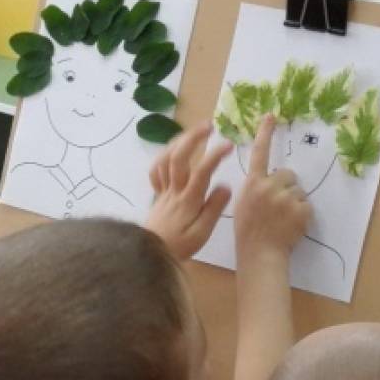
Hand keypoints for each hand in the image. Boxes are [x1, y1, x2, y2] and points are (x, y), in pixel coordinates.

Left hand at [146, 123, 232, 258]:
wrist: (150, 254)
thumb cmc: (180, 245)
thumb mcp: (202, 233)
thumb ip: (214, 208)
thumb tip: (226, 186)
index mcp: (188, 199)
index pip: (202, 172)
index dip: (214, 155)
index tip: (229, 144)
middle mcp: (174, 190)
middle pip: (179, 157)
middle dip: (193, 138)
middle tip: (209, 125)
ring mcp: (163, 190)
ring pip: (165, 159)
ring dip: (178, 141)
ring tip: (193, 132)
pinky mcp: (157, 193)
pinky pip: (156, 170)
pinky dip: (163, 156)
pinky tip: (173, 151)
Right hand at [234, 116, 311, 262]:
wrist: (260, 254)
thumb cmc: (249, 230)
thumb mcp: (243, 202)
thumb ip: (255, 186)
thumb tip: (268, 178)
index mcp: (252, 183)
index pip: (259, 152)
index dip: (265, 133)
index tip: (271, 115)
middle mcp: (269, 186)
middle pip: (287, 174)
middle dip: (286, 186)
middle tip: (277, 206)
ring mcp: (286, 198)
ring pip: (298, 190)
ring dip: (294, 201)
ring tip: (283, 218)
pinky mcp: (301, 209)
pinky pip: (306, 204)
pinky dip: (302, 214)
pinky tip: (291, 225)